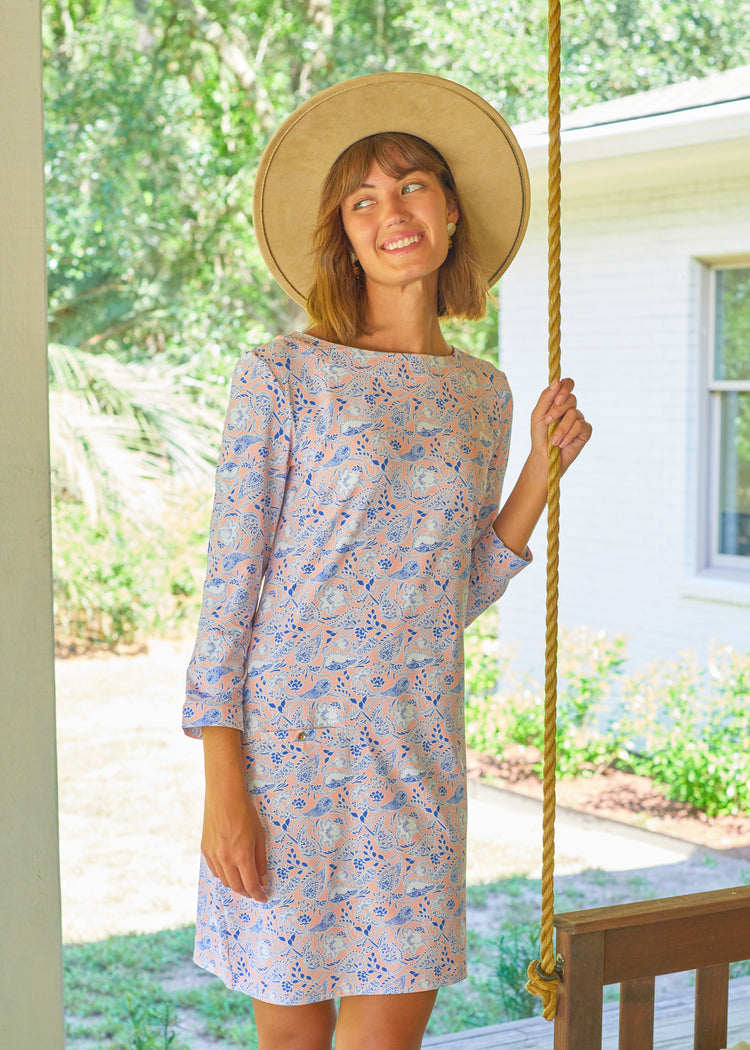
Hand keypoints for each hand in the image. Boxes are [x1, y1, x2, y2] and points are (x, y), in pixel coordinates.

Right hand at [201, 787, 268, 901]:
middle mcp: (225, 859)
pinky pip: (215, 871)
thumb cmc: (245, 813)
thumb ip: (261, 861)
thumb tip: (263, 880)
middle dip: (247, 893)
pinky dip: (224, 876)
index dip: (258, 895)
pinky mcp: (205, 850)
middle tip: (256, 892)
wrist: (224, 796)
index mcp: (241, 855)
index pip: (250, 885)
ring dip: (235, 885)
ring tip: (244, 882)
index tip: (264, 898)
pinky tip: (231, 872)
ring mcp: (213, 856)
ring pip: (224, 881)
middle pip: (236, 887)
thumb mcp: (260, 836)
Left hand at [531, 378, 591, 473]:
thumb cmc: (540, 435)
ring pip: (574, 413)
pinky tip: (562, 443)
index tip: (556, 399)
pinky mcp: (586, 430)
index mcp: (559, 401)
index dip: (564, 388)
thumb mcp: (538, 415)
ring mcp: (579, 418)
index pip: (567, 384)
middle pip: (571, 398)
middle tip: (548, 421)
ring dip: (561, 428)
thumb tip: (556, 382)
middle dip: (557, 410)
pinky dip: (569, 435)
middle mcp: (571, 408)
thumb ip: (546, 398)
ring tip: (554, 440)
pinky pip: (580, 426)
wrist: (545, 456)